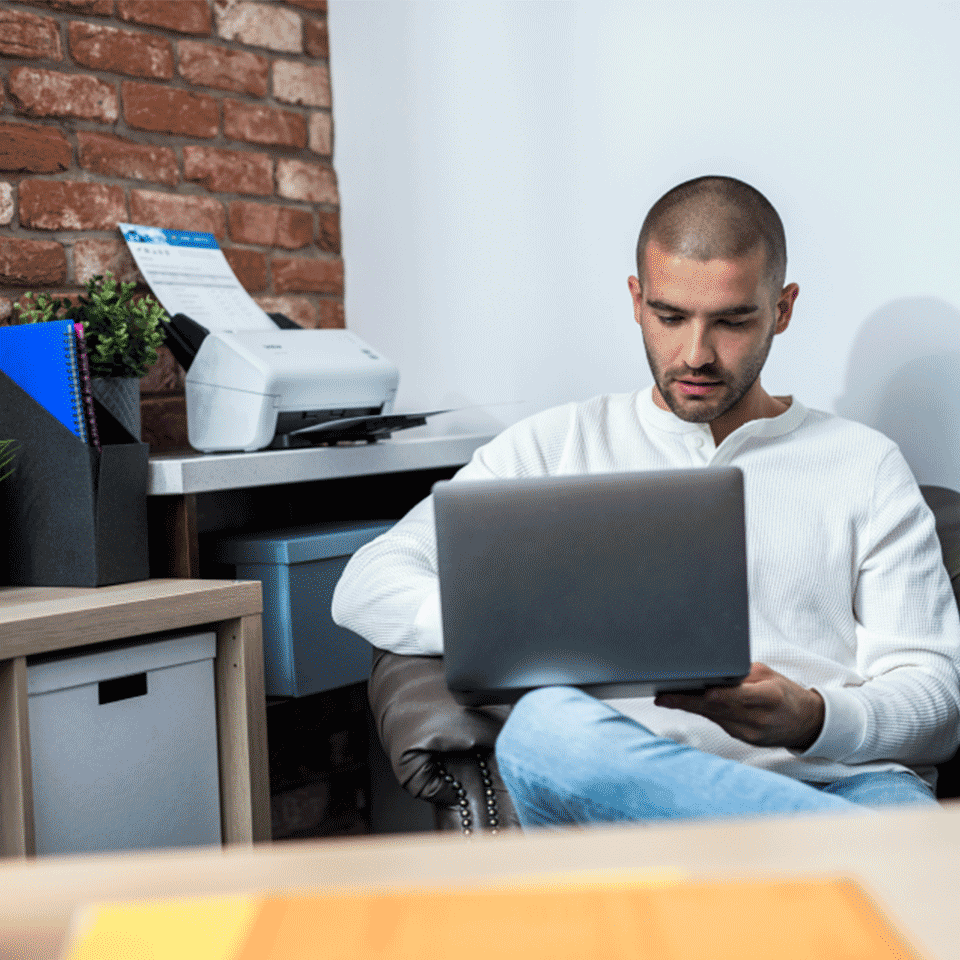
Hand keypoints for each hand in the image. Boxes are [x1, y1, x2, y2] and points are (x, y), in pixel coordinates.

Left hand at [653, 663, 824, 749]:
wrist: (806, 723)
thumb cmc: (786, 694)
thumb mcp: (768, 675)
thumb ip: (742, 674)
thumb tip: (714, 671)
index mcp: (770, 698)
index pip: (741, 697)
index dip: (720, 696)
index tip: (702, 692)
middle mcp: (758, 718)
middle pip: (719, 709)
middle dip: (689, 702)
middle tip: (664, 696)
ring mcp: (750, 732)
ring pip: (714, 717)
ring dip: (690, 707)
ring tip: (666, 697)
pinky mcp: (743, 739)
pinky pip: (719, 722)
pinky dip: (703, 712)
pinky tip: (687, 704)